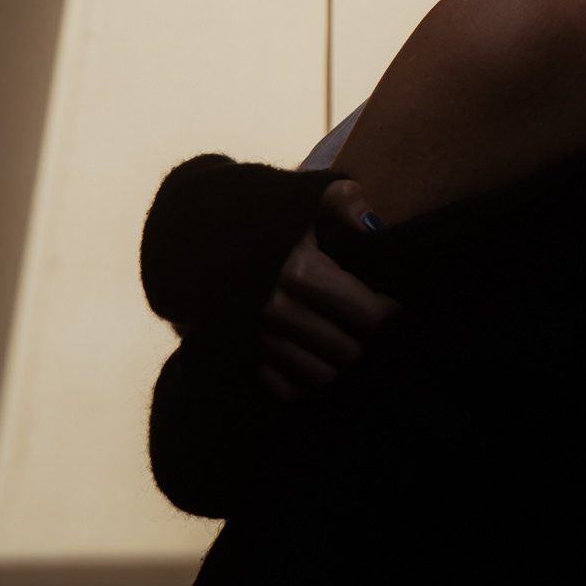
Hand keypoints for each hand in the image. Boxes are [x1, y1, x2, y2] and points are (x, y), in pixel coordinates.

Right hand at [259, 179, 401, 402]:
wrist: (193, 233)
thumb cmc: (258, 214)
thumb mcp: (299, 195)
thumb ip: (343, 201)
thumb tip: (378, 226)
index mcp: (299, 271)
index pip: (370, 317)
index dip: (390, 315)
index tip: (392, 306)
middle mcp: (277, 311)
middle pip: (350, 352)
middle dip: (368, 341)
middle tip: (369, 327)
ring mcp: (257, 339)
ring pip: (322, 377)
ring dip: (339, 363)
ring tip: (344, 341)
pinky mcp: (241, 356)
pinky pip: (287, 390)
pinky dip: (306, 382)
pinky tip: (315, 358)